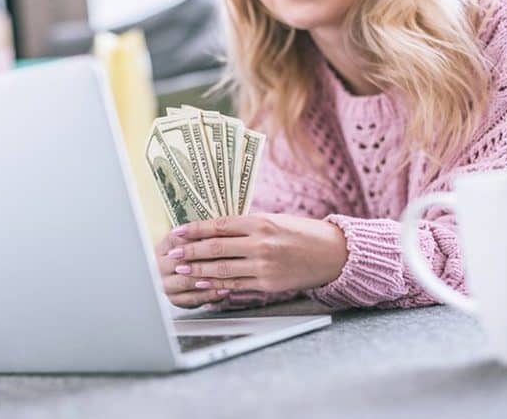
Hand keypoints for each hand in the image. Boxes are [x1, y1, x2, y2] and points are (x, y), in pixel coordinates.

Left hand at [155, 214, 348, 308]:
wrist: (332, 253)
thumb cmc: (301, 233)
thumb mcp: (274, 220)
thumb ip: (246, 226)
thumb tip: (215, 229)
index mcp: (260, 222)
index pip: (219, 225)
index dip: (195, 229)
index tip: (178, 231)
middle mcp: (260, 243)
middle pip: (216, 248)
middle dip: (191, 252)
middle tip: (173, 254)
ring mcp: (264, 265)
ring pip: (223, 269)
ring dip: (199, 270)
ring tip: (182, 270)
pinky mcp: (268, 284)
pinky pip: (237, 285)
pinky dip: (218, 285)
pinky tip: (204, 284)